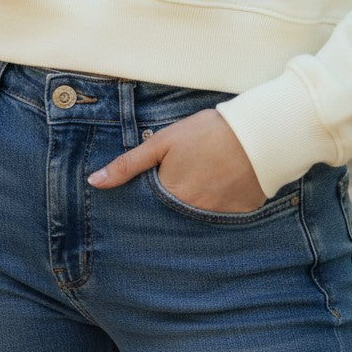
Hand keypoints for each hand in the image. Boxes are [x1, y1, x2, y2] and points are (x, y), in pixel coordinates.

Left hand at [87, 109, 265, 212]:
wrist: (257, 133)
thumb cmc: (206, 133)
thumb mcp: (163, 142)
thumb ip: (129, 164)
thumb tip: (94, 182)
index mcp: (170, 197)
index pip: (148, 209)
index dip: (149, 198)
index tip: (154, 187)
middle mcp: (191, 215)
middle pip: (172, 217)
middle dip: (171, 205)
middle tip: (183, 180)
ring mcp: (216, 219)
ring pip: (195, 219)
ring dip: (194, 205)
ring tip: (202, 182)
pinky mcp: (238, 217)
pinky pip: (221, 218)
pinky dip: (218, 206)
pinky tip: (222, 186)